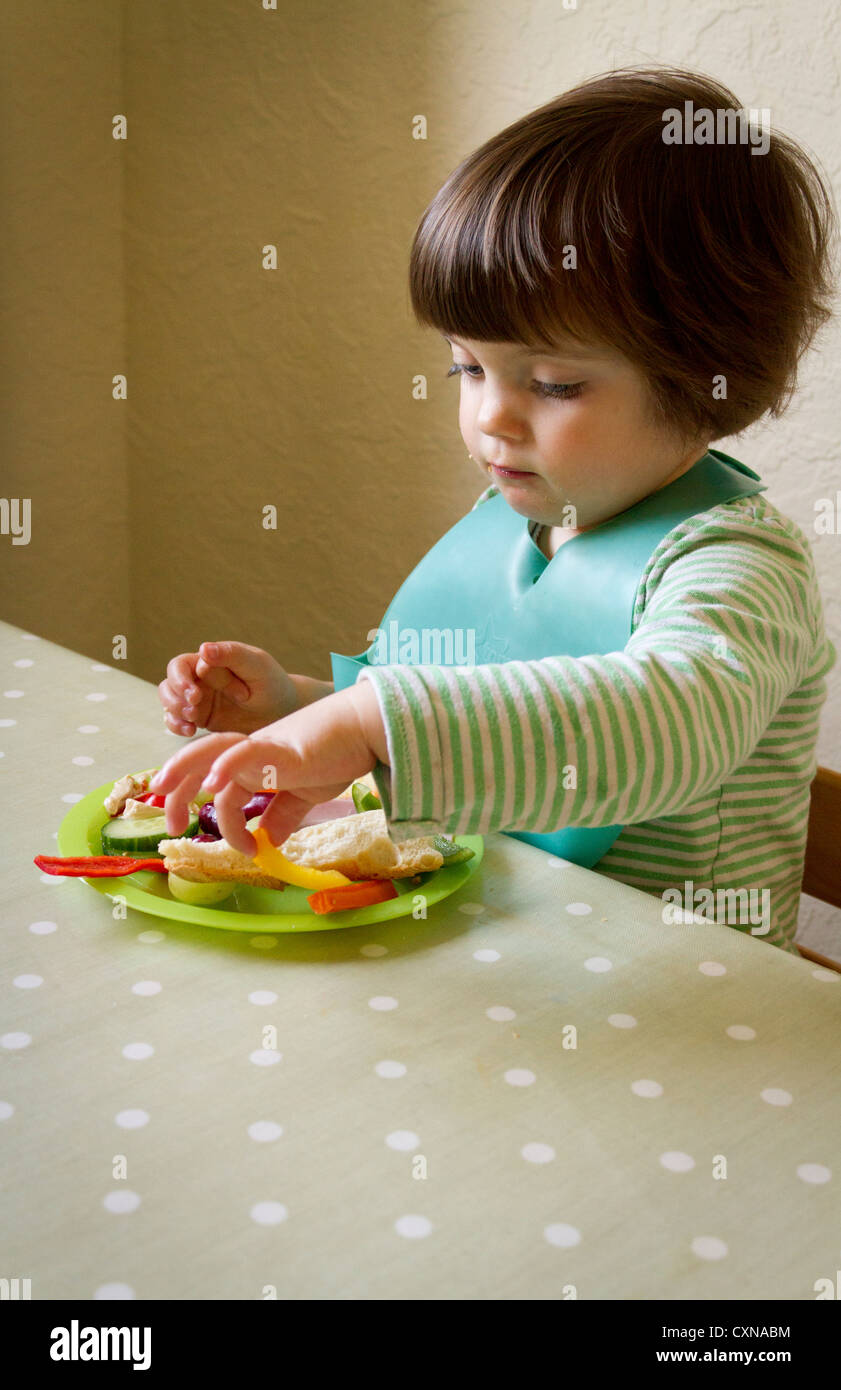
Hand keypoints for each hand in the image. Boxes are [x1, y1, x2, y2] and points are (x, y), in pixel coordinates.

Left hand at [149, 683, 387, 854]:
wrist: (365, 728)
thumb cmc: (338, 754)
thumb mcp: (307, 792)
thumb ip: (285, 813)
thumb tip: (268, 840)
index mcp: (254, 764)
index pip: (218, 784)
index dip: (210, 812)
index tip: (211, 840)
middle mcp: (251, 753)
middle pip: (200, 761)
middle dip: (176, 788)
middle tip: (170, 825)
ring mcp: (263, 747)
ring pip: (211, 749)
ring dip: (182, 768)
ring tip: (163, 791)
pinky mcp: (279, 747)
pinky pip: (245, 751)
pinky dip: (226, 765)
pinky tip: (214, 784)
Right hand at [157, 641, 298, 735]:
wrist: (283, 712)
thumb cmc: (271, 682)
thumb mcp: (256, 664)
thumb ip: (231, 655)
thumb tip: (203, 649)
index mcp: (208, 662)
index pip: (180, 666)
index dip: (182, 680)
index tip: (196, 694)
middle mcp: (199, 680)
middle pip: (169, 685)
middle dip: (174, 698)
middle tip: (193, 710)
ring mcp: (198, 701)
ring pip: (169, 703)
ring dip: (174, 712)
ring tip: (191, 723)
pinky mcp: (201, 720)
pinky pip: (177, 722)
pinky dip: (177, 726)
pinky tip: (190, 731)